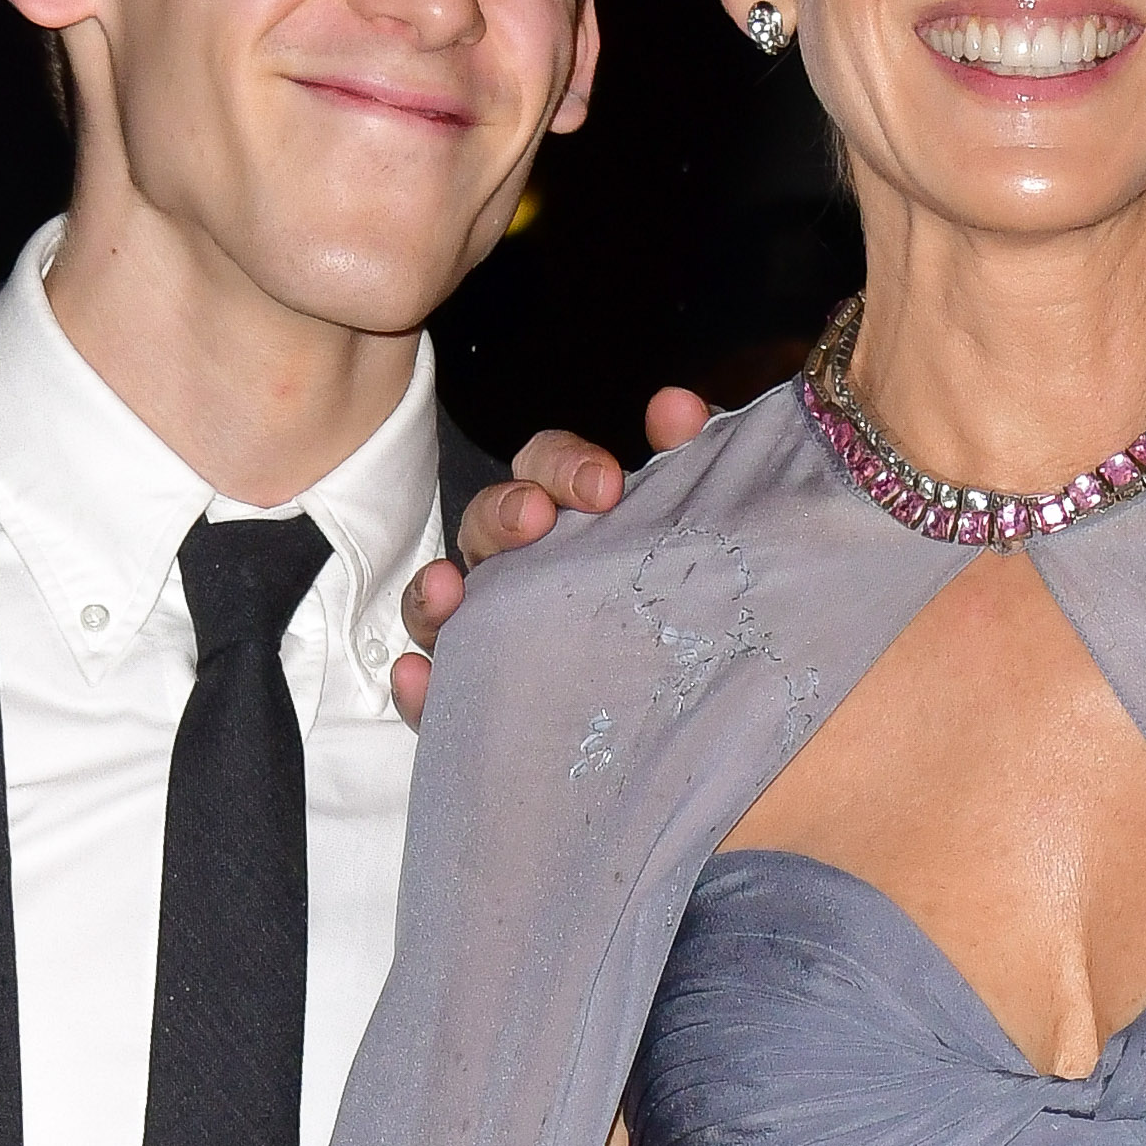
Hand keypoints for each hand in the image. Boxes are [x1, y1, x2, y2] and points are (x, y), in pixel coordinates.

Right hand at [390, 389, 711, 724]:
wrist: (728, 738)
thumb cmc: (704, 620)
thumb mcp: (709, 540)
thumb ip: (693, 464)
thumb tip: (677, 406)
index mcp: (573, 523)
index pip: (544, 468)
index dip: (561, 463)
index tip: (605, 484)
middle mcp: (524, 575)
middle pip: (485, 525)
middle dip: (502, 513)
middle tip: (535, 520)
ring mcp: (494, 640)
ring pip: (439, 607)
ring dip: (431, 592)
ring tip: (447, 591)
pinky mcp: (482, 709)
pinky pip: (435, 699)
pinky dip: (418, 688)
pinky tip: (420, 679)